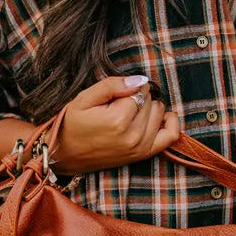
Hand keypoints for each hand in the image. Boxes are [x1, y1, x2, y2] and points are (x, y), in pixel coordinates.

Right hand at [50, 76, 179, 174]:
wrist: (64, 156)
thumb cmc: (71, 125)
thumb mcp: (84, 99)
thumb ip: (112, 86)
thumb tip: (139, 80)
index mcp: (118, 120)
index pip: (139, 90)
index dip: (128, 87)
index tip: (114, 95)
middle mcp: (133, 136)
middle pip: (150, 101)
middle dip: (137, 97)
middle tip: (117, 106)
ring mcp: (140, 148)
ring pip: (160, 113)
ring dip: (149, 108)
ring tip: (130, 112)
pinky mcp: (143, 155)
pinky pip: (171, 136)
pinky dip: (170, 123)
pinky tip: (160, 117)